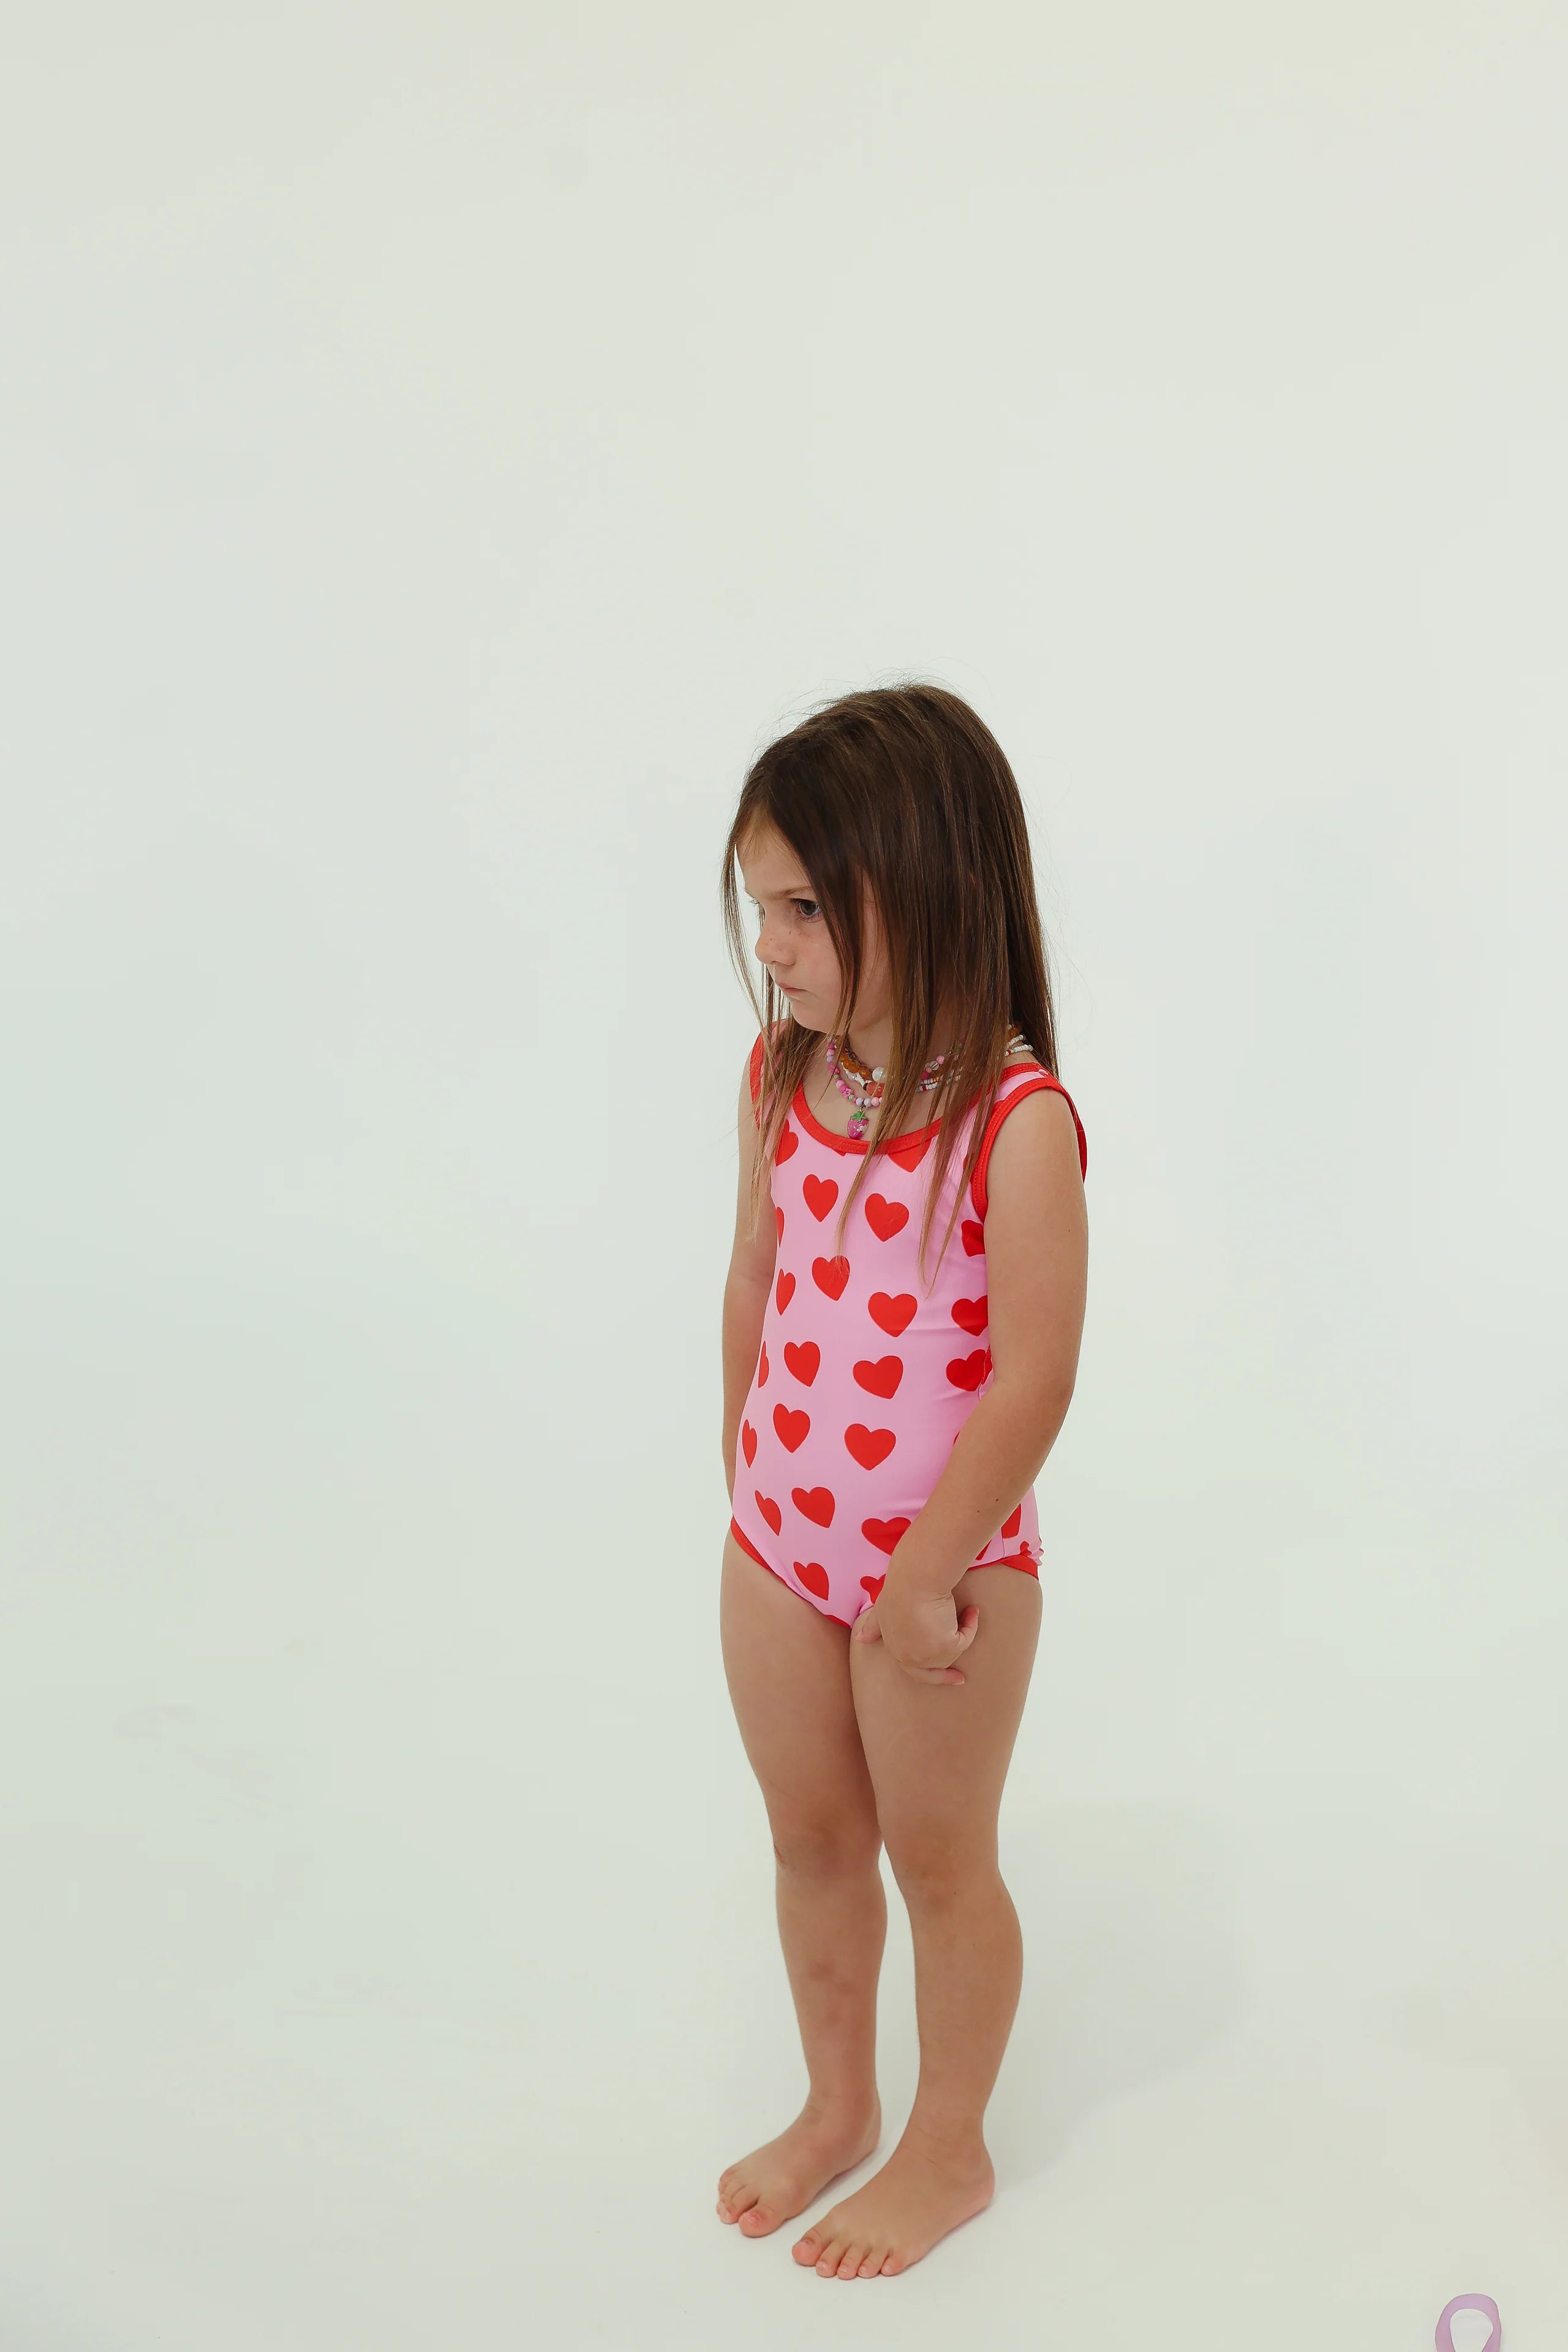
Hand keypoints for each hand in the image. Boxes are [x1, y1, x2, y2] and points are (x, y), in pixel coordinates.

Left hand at [851, 1583, 979, 1684]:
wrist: (915, 1580)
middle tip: (960, 1678)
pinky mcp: (947, 1647)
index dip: (929, 1675)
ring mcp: (927, 1655)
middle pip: (934, 1668)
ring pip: (952, 1652)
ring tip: (965, 1611)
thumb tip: (859, 1639)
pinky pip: (965, 1639)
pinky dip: (970, 1625)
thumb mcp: (880, 1611)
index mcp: (894, 1650)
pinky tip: (971, 1611)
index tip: (942, 1675)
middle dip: (947, 1676)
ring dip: (960, 1633)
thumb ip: (872, 1627)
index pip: (912, 1671)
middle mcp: (910, 1657)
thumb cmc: (898, 1589)